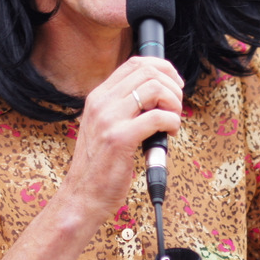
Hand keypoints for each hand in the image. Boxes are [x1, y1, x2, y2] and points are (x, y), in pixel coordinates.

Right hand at [59, 56, 184, 220]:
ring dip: (174, 102)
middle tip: (177, 105)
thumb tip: (157, 95)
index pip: (134, 63)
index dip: (162, 68)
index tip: (174, 83)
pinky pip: (158, 117)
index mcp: (98, 96)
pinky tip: (170, 133)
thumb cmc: (99, 165)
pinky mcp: (120, 138)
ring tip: (174, 120)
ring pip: (154, 88)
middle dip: (172, 85)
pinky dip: (172, 122)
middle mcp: (101, 102)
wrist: (81, 196)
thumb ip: (122, 108)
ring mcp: (109, 119)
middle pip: (147, 71)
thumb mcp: (103, 126)